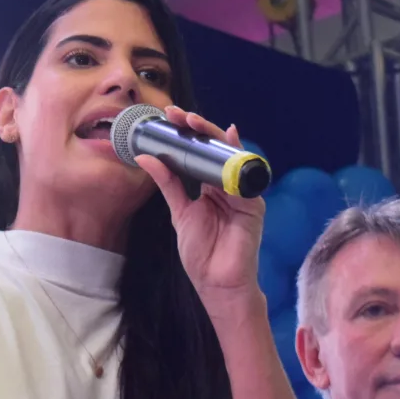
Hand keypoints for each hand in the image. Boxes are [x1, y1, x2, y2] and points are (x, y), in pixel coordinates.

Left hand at [134, 106, 265, 309]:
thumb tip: (146, 157)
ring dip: (213, 137)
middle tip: (178, 114)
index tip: (167, 118)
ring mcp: (241, 192)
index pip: (197, 154)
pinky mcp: (253, 202)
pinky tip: (229, 139)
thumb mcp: (179, 213)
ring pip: (229, 156)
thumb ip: (168, 184)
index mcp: (208, 188)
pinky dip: (237, 156)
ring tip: (193, 122)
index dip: (185, 135)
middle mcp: (226, 186)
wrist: (218, 283)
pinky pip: (245, 175)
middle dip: (197, 129)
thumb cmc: (202, 254)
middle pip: (214, 150)